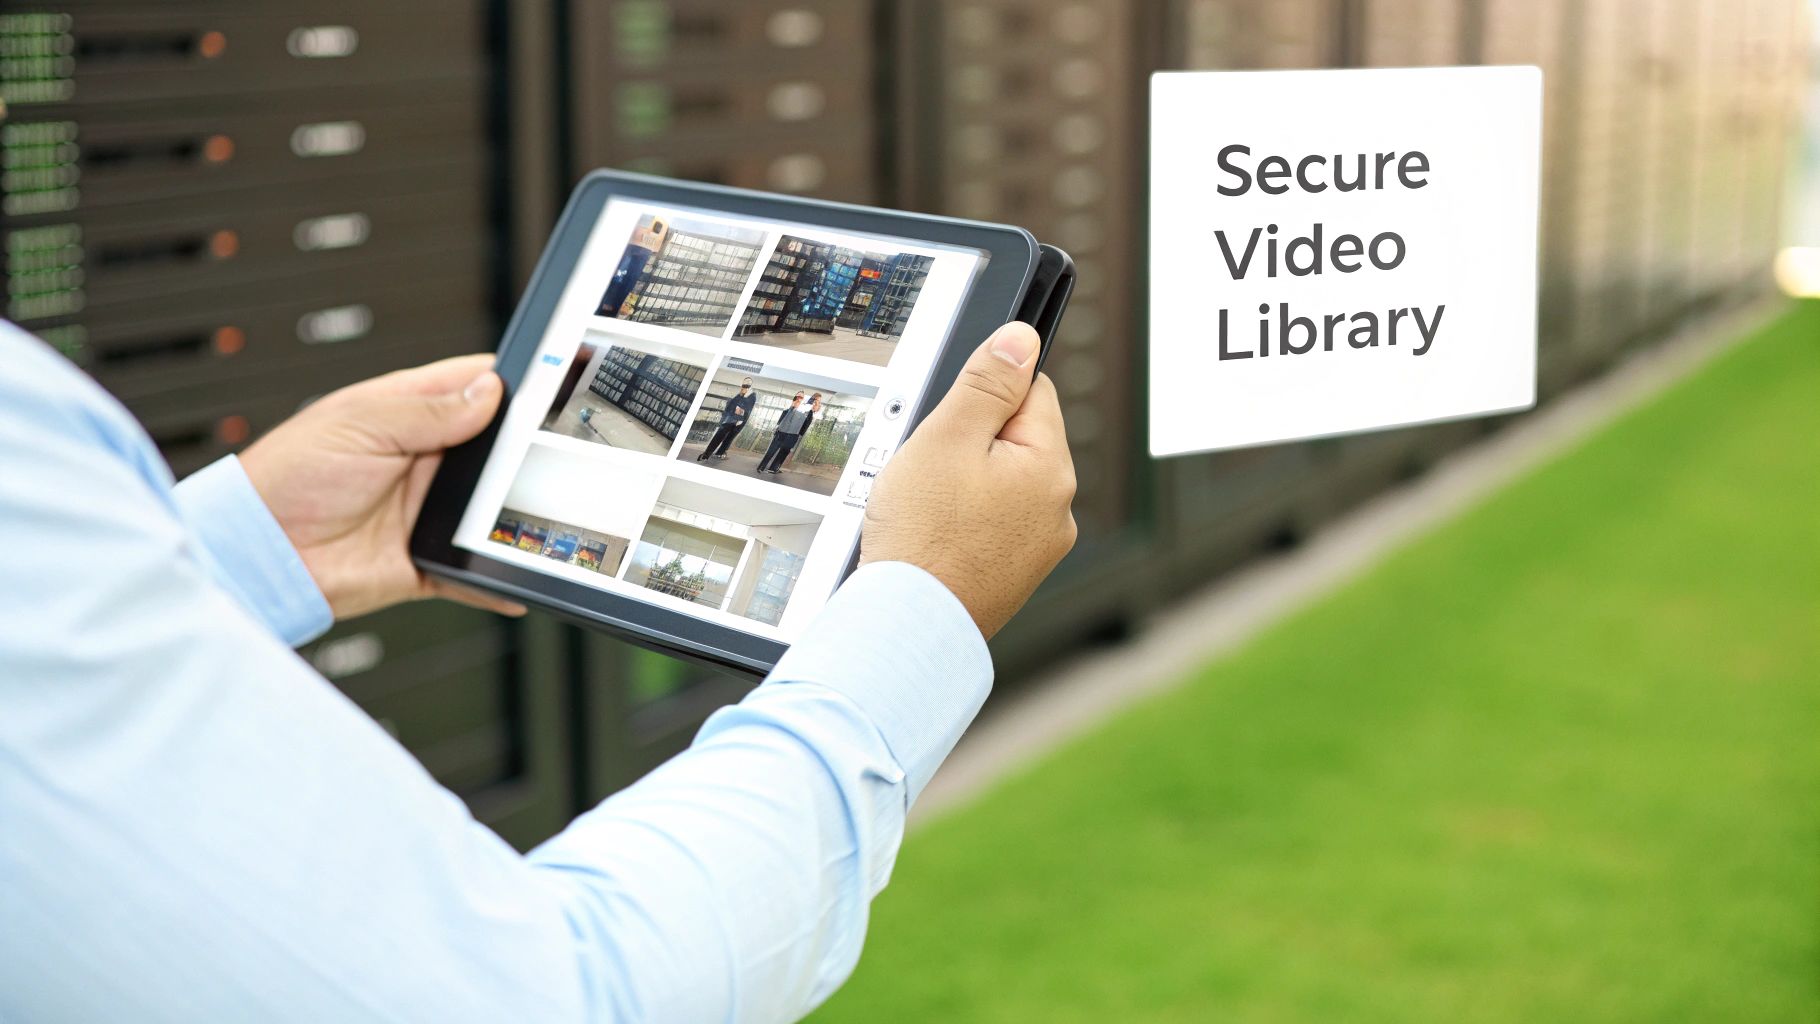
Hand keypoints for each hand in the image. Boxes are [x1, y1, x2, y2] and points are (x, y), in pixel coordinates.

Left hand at [239, 354, 526, 620]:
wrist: (257, 555)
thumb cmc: (285, 480)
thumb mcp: (360, 425)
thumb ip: (428, 410)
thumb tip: (489, 390)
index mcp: (405, 414)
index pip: (472, 386)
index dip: (511, 382)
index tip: (550, 380)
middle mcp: (422, 460)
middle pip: (496, 446)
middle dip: (524, 447)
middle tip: (552, 448)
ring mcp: (427, 510)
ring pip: (493, 506)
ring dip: (513, 508)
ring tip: (538, 502)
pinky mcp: (427, 560)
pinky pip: (476, 569)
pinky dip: (499, 575)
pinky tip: (521, 566)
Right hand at [860, 322, 1075, 638]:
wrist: (905, 628)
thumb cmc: (921, 540)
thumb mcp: (947, 437)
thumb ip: (987, 382)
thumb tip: (1021, 338)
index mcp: (1051, 467)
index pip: (1030, 391)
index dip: (982, 397)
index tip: (949, 422)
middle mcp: (1058, 509)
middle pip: (1015, 439)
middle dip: (971, 443)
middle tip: (928, 472)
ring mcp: (1039, 548)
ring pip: (1000, 484)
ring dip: (964, 485)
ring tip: (926, 511)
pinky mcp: (1014, 576)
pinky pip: (991, 527)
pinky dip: (963, 525)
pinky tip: (934, 538)